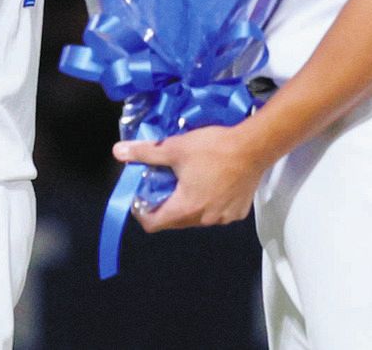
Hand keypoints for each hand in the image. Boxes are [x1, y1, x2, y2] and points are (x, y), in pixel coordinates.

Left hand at [112, 123, 269, 231]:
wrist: (254, 147)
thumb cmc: (212, 148)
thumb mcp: (174, 148)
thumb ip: (145, 153)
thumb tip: (118, 152)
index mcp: (186, 208)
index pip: (153, 224)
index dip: (142, 211)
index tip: (140, 195)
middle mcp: (205, 220)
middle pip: (174, 220)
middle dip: (164, 204)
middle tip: (162, 181)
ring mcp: (224, 218)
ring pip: (196, 217)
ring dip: (187, 203)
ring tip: (187, 179)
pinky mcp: (238, 212)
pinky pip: (215, 212)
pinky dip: (208, 201)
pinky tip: (210, 181)